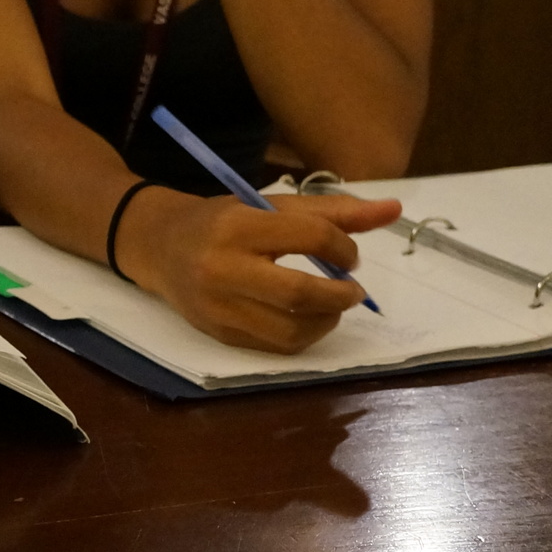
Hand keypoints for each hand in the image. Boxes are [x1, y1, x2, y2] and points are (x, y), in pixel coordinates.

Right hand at [120, 189, 402, 353]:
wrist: (157, 245)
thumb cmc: (221, 220)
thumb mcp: (268, 205)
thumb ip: (332, 211)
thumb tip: (394, 211)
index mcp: (238, 225)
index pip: (310, 238)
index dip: (343, 248)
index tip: (347, 254)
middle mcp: (223, 267)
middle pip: (300, 293)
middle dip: (341, 295)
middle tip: (352, 289)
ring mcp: (218, 306)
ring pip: (291, 329)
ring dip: (326, 320)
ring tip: (332, 305)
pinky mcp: (218, 333)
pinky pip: (275, 346)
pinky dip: (304, 335)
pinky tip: (307, 318)